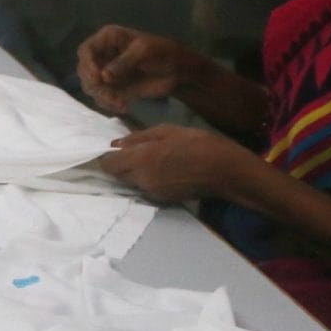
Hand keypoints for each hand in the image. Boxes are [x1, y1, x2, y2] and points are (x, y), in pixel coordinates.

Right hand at [75, 25, 191, 115]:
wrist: (179, 70)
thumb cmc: (163, 52)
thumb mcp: (144, 52)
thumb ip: (123, 63)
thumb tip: (103, 77)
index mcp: (108, 39)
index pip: (86, 50)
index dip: (87, 64)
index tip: (98, 78)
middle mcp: (104, 55)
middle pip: (84, 70)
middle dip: (94, 84)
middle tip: (110, 94)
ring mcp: (107, 72)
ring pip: (91, 86)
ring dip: (102, 96)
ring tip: (121, 103)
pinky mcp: (114, 88)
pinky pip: (102, 97)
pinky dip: (109, 104)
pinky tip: (124, 106)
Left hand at [94, 124, 250, 204]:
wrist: (224, 171)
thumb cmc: (197, 143)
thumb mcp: (167, 131)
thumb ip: (138, 138)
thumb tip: (116, 144)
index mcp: (140, 160)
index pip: (108, 164)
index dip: (106, 157)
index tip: (111, 150)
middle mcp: (141, 180)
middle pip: (118, 175)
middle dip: (120, 165)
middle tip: (134, 152)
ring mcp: (152, 192)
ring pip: (132, 182)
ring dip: (135, 172)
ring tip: (154, 159)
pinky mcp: (163, 199)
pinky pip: (146, 188)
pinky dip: (149, 179)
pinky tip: (165, 169)